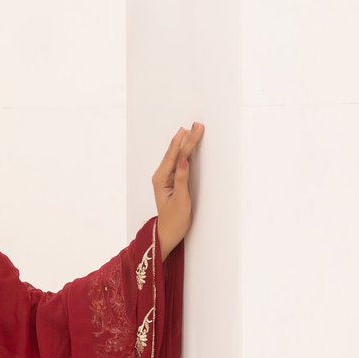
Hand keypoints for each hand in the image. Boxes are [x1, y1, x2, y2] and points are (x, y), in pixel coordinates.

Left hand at [154, 121, 203, 260]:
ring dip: (185, 143)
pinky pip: (179, 163)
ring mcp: (167, 177)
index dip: (183, 142)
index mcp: (161, 179)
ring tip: (192, 130)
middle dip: (186, 139)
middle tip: (197, 125)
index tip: (191, 130)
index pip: (174, 157)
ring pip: (177, 157)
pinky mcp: (173, 181)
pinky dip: (185, 153)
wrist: (169, 232)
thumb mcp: (180, 199)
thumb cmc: (174, 219)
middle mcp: (162, 176)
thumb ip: (182, 179)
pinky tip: (187, 145)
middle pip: (176, 154)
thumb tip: (184, 161)